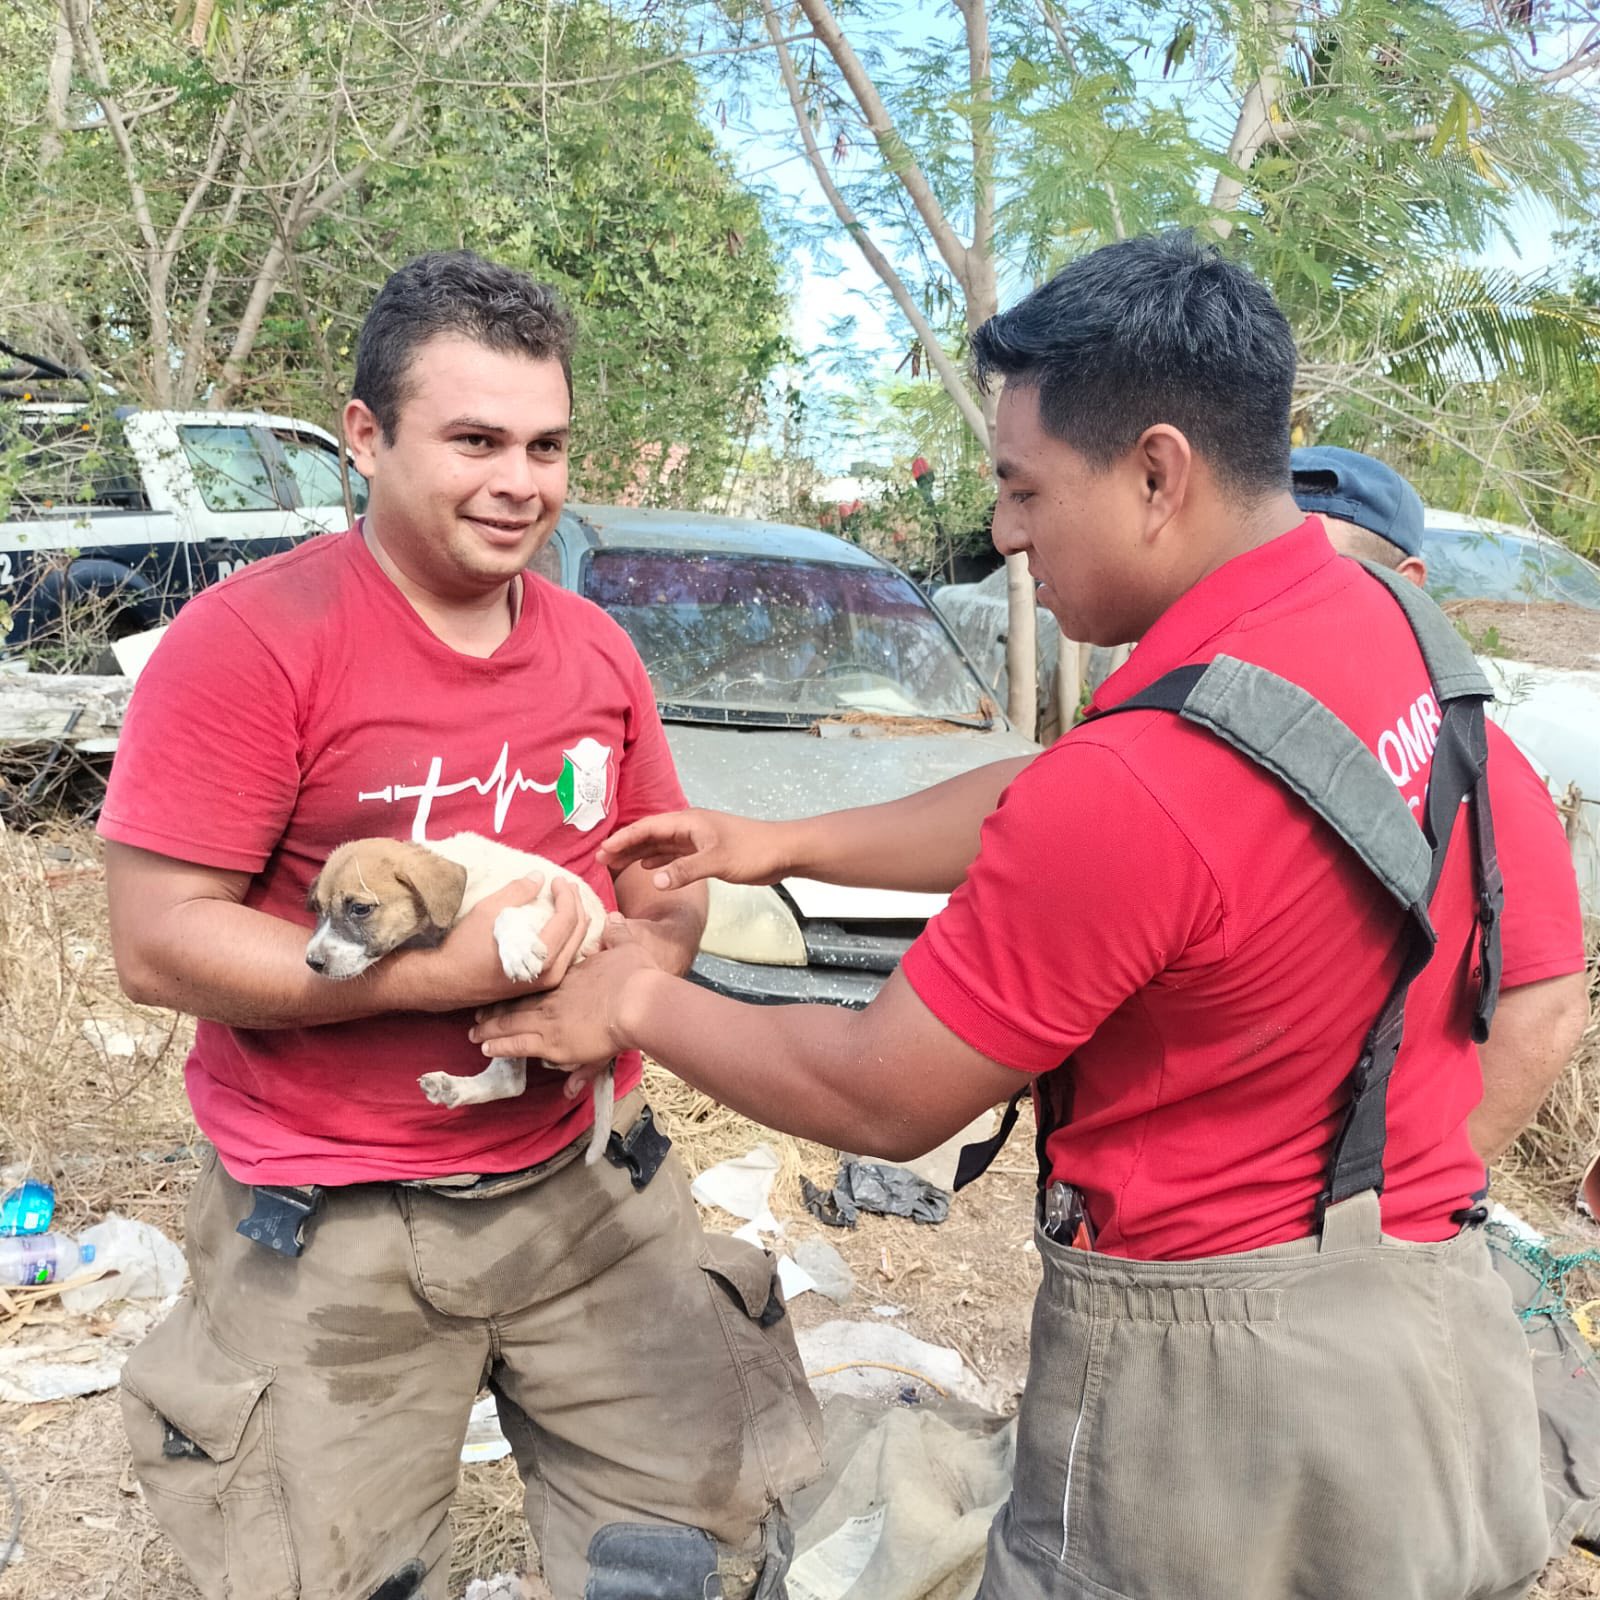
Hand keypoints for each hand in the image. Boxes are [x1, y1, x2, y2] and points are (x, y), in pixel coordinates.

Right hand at [426, 876, 587, 1011]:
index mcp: (542, 956)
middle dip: (575, 904)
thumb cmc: (466, 947)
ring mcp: (546, 982)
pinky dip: (568, 937)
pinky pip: (565, 957)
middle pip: (578, 933)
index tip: (556, 879)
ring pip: (574, 947)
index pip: (568, 919)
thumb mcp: (488, 911)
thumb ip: (517, 891)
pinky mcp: (539, 985)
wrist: (446, 982)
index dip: (566, 895)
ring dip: (574, 920)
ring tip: (569, 901)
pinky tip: (563, 925)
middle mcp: (550, 973)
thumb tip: (539, 876)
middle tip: (567, 886)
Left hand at [470, 915, 657, 1062]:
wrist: (637, 1004)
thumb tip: (613, 916)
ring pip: (511, 1024)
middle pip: (517, 1002)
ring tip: (475, 1032)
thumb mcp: (628, 948)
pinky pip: (519, 1045)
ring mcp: (549, 1022)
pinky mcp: (552, 1044)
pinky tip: (488, 1048)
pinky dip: (502, 1046)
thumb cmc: (635, 977)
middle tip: (477, 1011)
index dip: (519, 984)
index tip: (504, 984)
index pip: (537, 981)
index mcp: (568, 978)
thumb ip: (618, 934)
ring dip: (492, 1028)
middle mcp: (553, 999)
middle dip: (496, 1007)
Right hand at [597, 808, 788, 890]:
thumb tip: (656, 880)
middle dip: (625, 846)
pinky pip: (674, 853)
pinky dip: (659, 860)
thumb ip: (686, 870)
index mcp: (688, 822)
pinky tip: (649, 868)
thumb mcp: (718, 861)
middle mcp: (689, 827)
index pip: (647, 827)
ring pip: (660, 844)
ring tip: (616, 865)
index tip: (602, 851)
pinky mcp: (706, 851)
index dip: (623, 838)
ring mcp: (697, 838)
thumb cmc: (753, 851)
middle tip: (600, 860)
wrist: (783, 851)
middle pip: (649, 834)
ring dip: (638, 853)